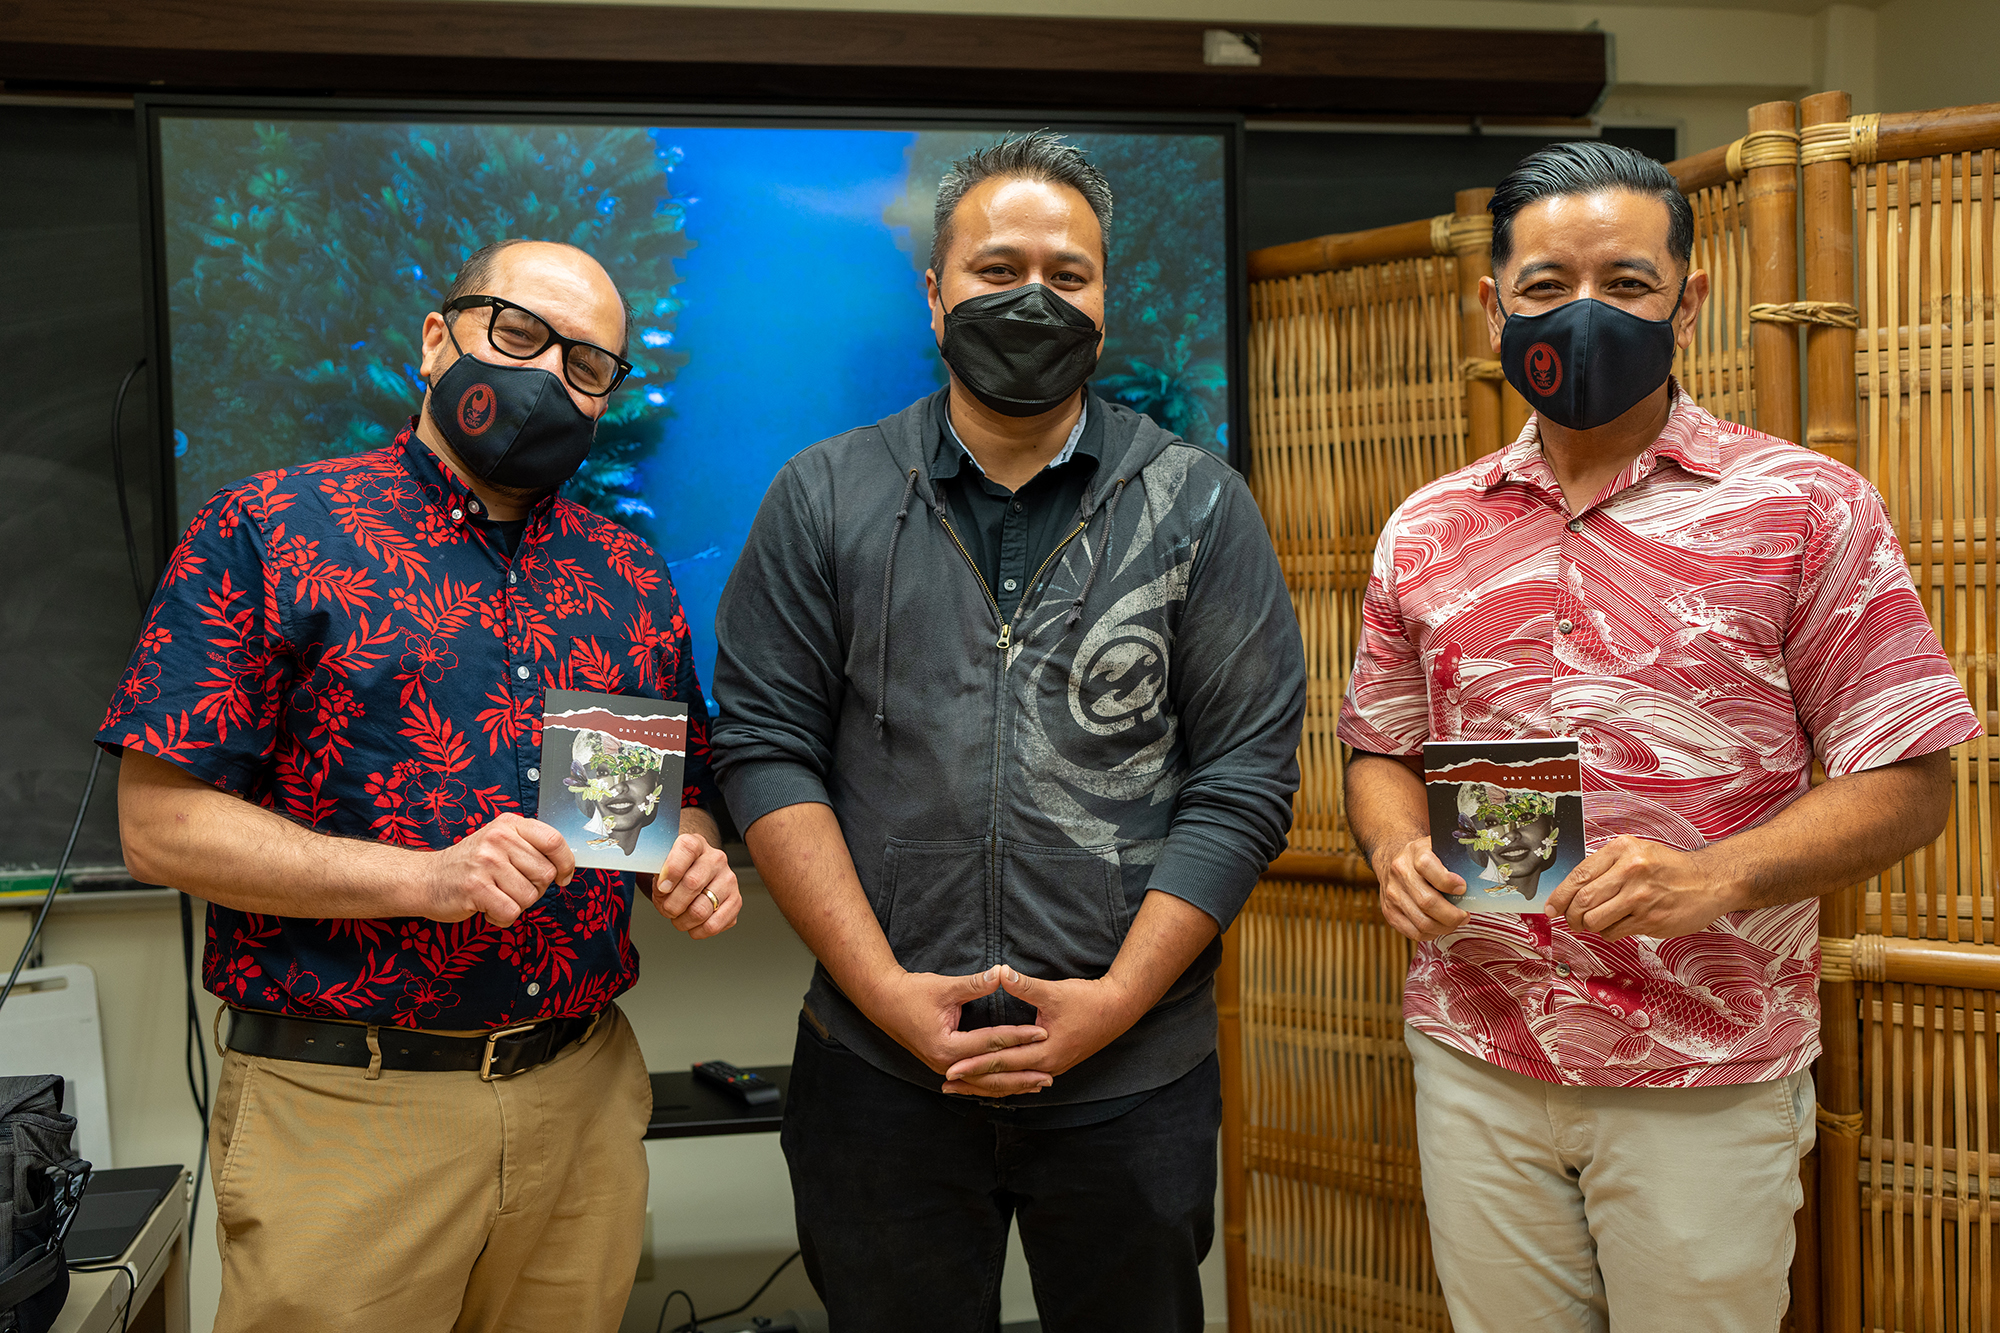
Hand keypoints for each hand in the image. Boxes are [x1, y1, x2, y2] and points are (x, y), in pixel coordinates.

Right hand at [419, 812, 573, 927]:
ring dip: (516, 905)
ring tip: (496, 895)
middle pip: (545, 874)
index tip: (563, 876)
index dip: (566, 862)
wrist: (425, 878)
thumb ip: (529, 846)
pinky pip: (510, 912)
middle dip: (535, 889)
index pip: (554, 840)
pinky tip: (486, 907)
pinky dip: (501, 918)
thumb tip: (565, 867)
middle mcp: (498, 839)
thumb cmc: (469, 864)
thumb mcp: (499, 841)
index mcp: (509, 824)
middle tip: (512, 888)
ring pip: (530, 896)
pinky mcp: (475, 888)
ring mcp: (486, 862)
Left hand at [648, 833, 740, 939]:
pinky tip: (693, 924)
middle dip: (672, 904)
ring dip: (683, 921)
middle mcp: (716, 859)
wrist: (695, 876)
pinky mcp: (735, 901)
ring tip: (679, 918)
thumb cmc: (677, 873)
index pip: (687, 849)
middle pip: (692, 884)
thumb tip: (662, 887)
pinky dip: (697, 930)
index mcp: (697, 844)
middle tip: (667, 908)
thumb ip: (658, 873)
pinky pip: (713, 925)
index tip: (661, 888)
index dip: (672, 870)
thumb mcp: (663, 866)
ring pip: (701, 910)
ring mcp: (728, 880)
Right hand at [862, 967, 1047, 1092]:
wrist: (883, 1002)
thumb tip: (1003, 973)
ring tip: (1037, 1085)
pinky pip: (974, 1078)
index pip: (992, 1043)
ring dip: (1011, 1083)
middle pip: (990, 1073)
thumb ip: (976, 984)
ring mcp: (944, 1068)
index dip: (1019, 1036)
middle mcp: (946, 1064)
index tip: (1043, 1033)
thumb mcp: (945, 987)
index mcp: (947, 1047)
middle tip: (1049, 1073)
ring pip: (983, 1082)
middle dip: (1021, 1073)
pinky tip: (1011, 1083)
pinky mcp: (944, 1065)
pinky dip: (994, 1081)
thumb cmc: (912, 992)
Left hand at [941, 969, 1142, 1097]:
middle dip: (974, 1080)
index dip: (974, 1064)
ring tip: (962, 1087)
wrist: (1118, 1010)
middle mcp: (1047, 1066)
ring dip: (987, 1083)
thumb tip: (999, 972)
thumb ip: (1024, 985)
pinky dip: (1005, 1079)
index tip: (949, 1069)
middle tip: (946, 1084)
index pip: (1001, 1062)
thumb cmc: (1087, 1000)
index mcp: (1044, 1052)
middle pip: (1004, 1078)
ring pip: (1013, 1080)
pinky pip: (1024, 1076)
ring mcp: (1052, 1067)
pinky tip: (993, 1081)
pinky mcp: (1055, 1062)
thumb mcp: (1053, 991)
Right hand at [1374, 834, 1469, 941]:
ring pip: (1421, 922)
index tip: (1463, 888)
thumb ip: (1456, 858)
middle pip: (1427, 902)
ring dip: (1444, 927)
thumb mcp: (1438, 847)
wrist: (1391, 860)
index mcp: (1415, 853)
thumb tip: (1482, 878)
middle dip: (1452, 914)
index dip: (1447, 881)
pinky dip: (1431, 933)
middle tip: (1464, 915)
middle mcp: (1400, 873)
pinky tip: (1440, 926)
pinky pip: (1413, 932)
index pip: (1427, 866)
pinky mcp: (1389, 911)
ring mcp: (1393, 894)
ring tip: (1455, 922)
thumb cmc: (1423, 856)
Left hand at [1543, 836, 1731, 939]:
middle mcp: (1630, 870)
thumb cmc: (1668, 868)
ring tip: (1598, 922)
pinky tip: (1621, 924)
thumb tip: (1568, 893)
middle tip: (1574, 920)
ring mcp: (1641, 896)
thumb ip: (1604, 868)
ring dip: (1589, 926)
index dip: (1559, 896)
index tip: (1550, 908)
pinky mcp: (1651, 919)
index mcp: (1622, 849)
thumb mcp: (1636, 854)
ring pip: (1594, 920)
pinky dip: (1610, 932)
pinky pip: (1614, 932)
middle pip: (1582, 901)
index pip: (1578, 876)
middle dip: (1571, 916)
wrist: (1710, 881)